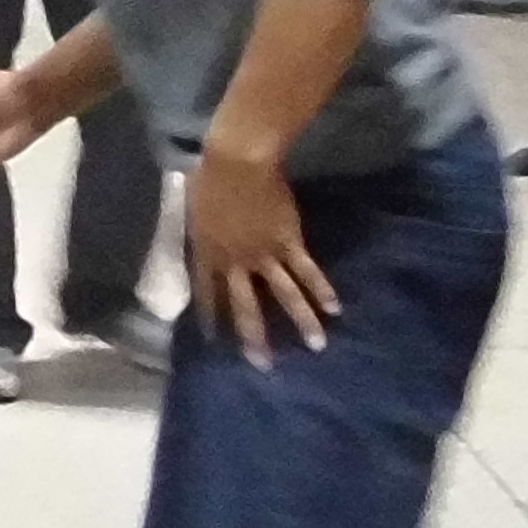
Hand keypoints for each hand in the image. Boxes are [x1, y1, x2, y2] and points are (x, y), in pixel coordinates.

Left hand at [187, 136, 342, 365]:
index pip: (207, 293)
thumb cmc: (208, 177)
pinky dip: (322, 289)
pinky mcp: (289, 242)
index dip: (210, 316)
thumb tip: (200, 232)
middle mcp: (235, 262)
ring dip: (301, 322)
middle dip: (254, 337)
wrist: (237, 162)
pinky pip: (307, 271)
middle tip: (263, 365)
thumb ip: (199, 228)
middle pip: (245, 306)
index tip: (212, 341)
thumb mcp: (192, 208)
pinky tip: (335, 309)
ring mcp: (264, 255)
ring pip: (285, 295)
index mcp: (207, 253)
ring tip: (317, 347)